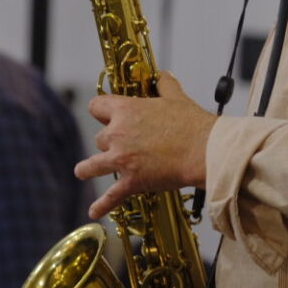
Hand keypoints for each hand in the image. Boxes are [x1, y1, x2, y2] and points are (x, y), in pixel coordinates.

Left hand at [74, 71, 216, 218]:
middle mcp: (118, 134)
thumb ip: (164, 84)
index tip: (106, 116)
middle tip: (121, 146)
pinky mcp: (131, 181)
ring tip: (83, 171)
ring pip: (92, 165)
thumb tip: (162, 75)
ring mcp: (122, 160)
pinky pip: (111, 196)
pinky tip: (93, 212)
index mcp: (126, 111)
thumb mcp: (176, 96)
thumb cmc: (191, 124)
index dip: (101, 111)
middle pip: (99, 138)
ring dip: (87, 168)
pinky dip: (102, 205)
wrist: (204, 150)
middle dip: (108, 142)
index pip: (96, 106)